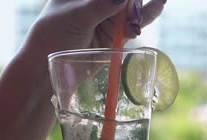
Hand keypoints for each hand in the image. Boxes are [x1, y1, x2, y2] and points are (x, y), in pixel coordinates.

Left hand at [22, 0, 165, 58]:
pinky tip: (158, 6)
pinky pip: (133, 24)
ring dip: (144, 8)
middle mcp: (97, 3)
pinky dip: (145, 17)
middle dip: (134, 1)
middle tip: (136, 9)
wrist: (47, 67)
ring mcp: (107, 18)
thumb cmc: (52, 36)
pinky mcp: (115, 35)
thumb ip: (98, 6)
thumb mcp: (74, 17)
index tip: (128, 0)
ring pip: (131, 9)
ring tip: (160, 2)